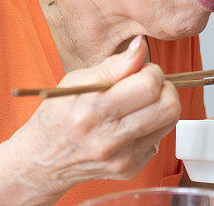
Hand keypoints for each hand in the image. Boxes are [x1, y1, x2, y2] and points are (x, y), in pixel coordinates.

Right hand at [7, 36, 180, 198]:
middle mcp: (110, 138)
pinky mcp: (131, 168)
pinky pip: (160, 138)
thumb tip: (141, 46)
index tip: (141, 70)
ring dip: (160, 105)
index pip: (149, 86)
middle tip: (146, 85)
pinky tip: (131, 123)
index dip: (152, 71)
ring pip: (170, 121)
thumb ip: (114, 64)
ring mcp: (123, 158)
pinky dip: (151, 125)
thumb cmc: (58, 116)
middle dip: (164, 88)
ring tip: (138, 102)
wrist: (42, 161)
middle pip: (169, 107)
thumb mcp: (76, 81)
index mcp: (93, 110)